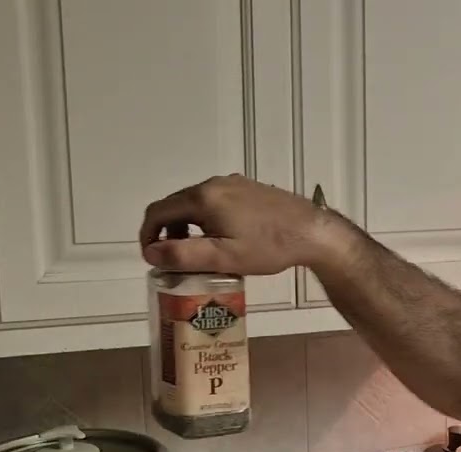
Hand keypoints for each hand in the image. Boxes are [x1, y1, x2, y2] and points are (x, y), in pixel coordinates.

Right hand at [139, 174, 329, 275]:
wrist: (313, 232)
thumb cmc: (268, 247)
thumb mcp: (223, 257)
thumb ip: (184, 255)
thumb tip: (150, 252)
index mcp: (203, 198)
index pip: (158, 211)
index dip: (147, 234)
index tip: (151, 257)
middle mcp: (214, 183)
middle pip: (175, 205)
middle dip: (167, 231)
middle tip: (173, 259)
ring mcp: (232, 183)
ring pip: (195, 203)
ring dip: (186, 225)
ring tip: (197, 252)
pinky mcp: (248, 188)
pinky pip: (214, 200)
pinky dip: (205, 218)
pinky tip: (222, 238)